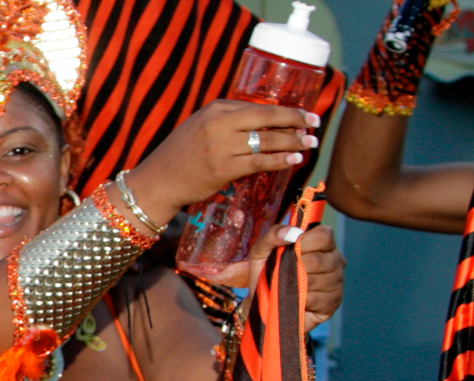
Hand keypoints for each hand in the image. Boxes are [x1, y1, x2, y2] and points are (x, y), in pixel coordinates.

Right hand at [124, 100, 321, 219]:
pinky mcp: (222, 168)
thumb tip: (263, 125)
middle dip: (296, 120)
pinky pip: (259, 162)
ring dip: (293, 142)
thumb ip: (228, 123)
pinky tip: (294, 161)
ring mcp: (220, 145)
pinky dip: (280, 160)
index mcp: (215, 108)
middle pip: (267, 117)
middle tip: (315, 124)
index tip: (304, 114)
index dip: (285, 110)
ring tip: (310, 143)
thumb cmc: (181, 156)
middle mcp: (218, 123)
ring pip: (266, 140)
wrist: (158, 181)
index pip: (258, 106)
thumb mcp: (201, 128)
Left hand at [243, 223, 342, 332]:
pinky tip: (296, 299)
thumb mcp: (261, 251)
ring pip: (316, 280)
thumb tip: (290, 233)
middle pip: (319, 260)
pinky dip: (299, 300)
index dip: (304, 243)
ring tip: (289, 286)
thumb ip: (273, 235)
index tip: (290, 251)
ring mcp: (337, 281)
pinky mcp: (334, 301)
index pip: (324, 235)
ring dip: (295, 285)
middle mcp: (335, 259)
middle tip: (285, 272)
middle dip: (295, 267)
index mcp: (321, 242)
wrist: (263, 303)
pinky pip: (316, 299)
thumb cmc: (266, 273)